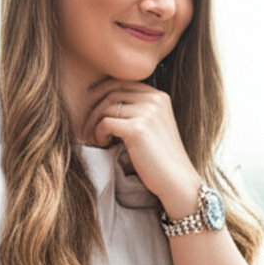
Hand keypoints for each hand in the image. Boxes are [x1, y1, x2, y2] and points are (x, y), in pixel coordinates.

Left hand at [82, 78, 200, 216]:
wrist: (177, 181)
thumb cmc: (161, 159)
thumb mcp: (153, 127)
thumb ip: (136, 111)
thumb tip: (100, 103)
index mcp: (159, 97)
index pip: (121, 83)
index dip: (101, 94)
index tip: (90, 110)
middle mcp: (155, 100)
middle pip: (111, 92)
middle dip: (93, 108)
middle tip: (86, 127)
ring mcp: (147, 113)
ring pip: (105, 107)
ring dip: (94, 124)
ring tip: (94, 140)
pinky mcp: (137, 129)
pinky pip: (105, 122)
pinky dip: (98, 134)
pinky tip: (103, 144)